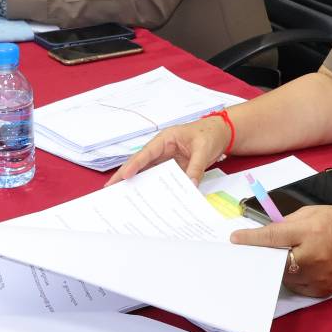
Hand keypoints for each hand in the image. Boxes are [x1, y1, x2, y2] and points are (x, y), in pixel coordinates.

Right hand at [107, 117, 230, 185]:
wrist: (221, 133)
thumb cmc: (210, 134)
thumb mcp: (203, 149)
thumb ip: (196, 167)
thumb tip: (189, 185)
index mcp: (166, 139)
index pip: (146, 153)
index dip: (134, 165)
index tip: (124, 176)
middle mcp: (162, 149)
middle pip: (141, 163)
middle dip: (125, 175)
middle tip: (110, 188)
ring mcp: (166, 159)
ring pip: (148, 172)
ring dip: (137, 183)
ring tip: (122, 197)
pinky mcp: (173, 167)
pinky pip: (161, 178)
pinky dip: (154, 187)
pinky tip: (148, 198)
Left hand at [230, 206, 331, 297]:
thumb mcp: (313, 212)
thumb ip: (289, 223)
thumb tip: (268, 234)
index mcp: (311, 231)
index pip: (273, 236)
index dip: (252, 239)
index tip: (235, 240)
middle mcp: (313, 256)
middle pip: (276, 261)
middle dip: (266, 256)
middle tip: (258, 252)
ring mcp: (318, 276)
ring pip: (284, 276)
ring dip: (281, 267)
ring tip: (290, 256)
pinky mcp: (322, 290)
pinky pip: (297, 286)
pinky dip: (294, 277)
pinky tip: (302, 267)